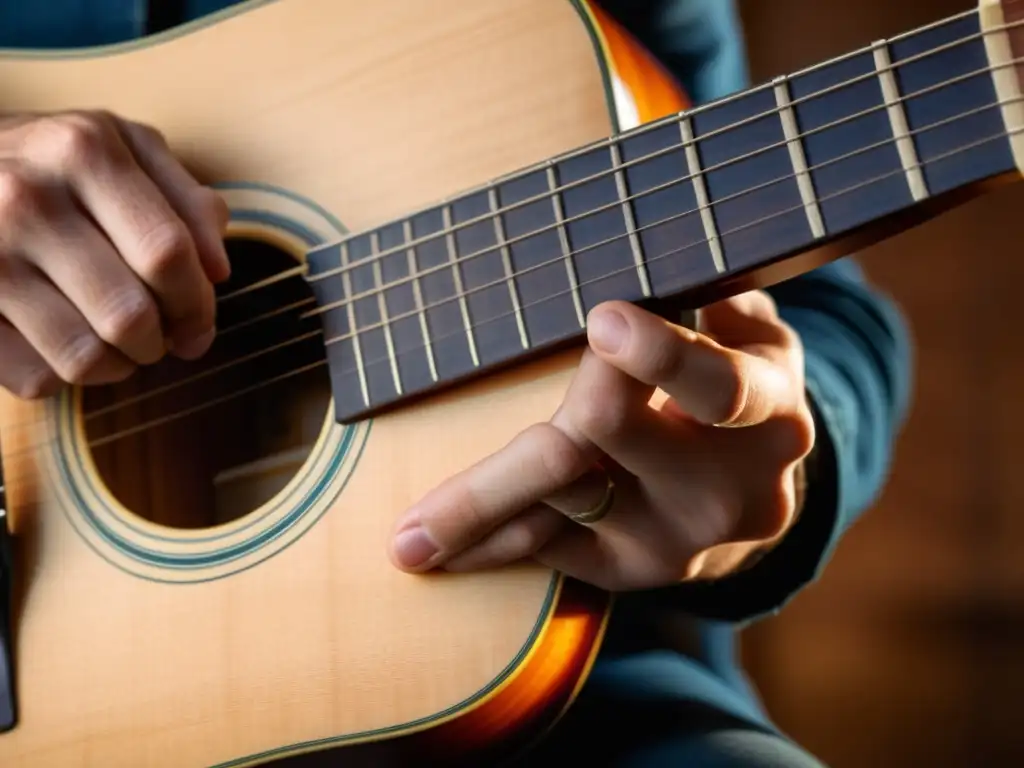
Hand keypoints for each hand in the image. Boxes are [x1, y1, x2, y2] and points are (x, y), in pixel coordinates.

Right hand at [0, 110, 230, 398]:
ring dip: (116, 366)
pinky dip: (60, 376)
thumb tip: (217, 273)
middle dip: (160, 342)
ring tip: (115, 344)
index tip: (199, 325)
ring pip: (84, 357)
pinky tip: (58, 343)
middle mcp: (26, 196)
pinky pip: (34, 378)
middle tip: (157, 336)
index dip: (196, 304)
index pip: (168, 255)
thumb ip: (187, 203)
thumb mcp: (125, 151)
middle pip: (130, 315)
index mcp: (85, 150)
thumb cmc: (54, 164)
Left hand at [388, 291, 815, 591]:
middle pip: (612, 439)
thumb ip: (709, 292)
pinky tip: (424, 549)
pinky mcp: (632, 571)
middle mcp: (727, 491)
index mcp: (764, 414)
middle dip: (543, 418)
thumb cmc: (735, 388)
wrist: (753, 498)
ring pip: (558, 503)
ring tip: (409, 532)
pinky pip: (544, 552)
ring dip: (474, 503)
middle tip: (459, 408)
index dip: (659, 355)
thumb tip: (634, 243)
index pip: (719, 388)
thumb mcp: (750, 334)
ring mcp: (677, 541)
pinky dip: (480, 544)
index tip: (600, 319)